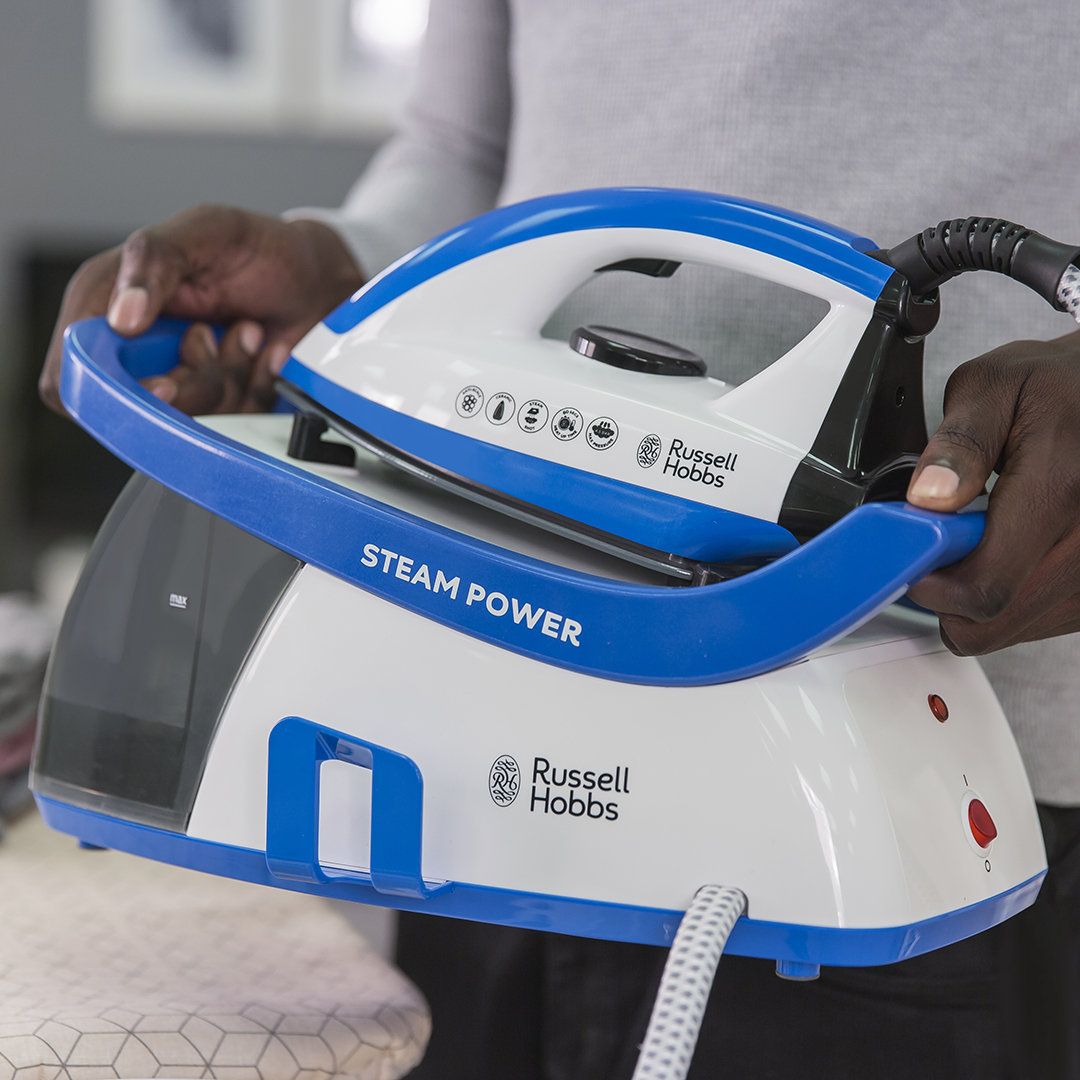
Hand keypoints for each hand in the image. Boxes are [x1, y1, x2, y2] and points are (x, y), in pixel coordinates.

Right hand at [39, 205, 363, 414]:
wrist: (316, 279)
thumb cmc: (256, 249)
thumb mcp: (205, 231)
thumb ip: (154, 262)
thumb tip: (119, 319)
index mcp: (104, 302)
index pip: (68, 374)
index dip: (107, 391)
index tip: (160, 382)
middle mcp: (135, 349)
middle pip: (136, 411)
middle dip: (190, 381)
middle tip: (210, 336)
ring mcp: (179, 380)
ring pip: (189, 421)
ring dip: (230, 376)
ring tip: (247, 332)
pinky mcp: (219, 404)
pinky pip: (232, 424)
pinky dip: (257, 388)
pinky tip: (267, 354)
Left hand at [906, 329, 1079, 653]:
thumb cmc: (1059, 388)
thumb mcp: (995, 386)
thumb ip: (958, 443)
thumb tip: (930, 497)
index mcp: (1060, 488)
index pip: (985, 587)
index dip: (933, 586)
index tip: (914, 557)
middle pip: (994, 622)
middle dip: (950, 593)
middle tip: (945, 543)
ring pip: (1013, 630)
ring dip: (981, 596)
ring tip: (985, 537)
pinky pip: (1040, 623)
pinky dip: (1013, 598)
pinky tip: (1013, 551)